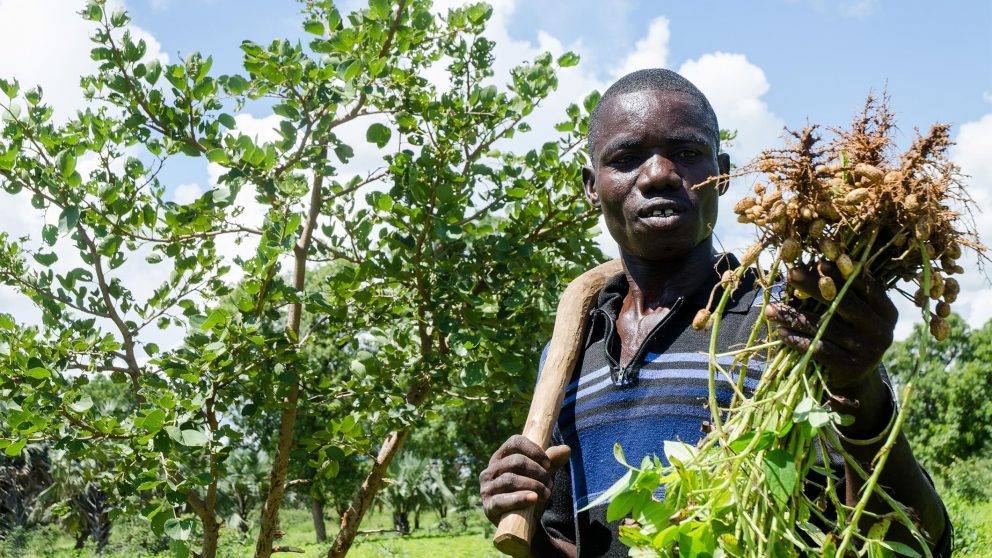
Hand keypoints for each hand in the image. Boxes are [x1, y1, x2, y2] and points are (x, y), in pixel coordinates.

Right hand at [479, 435, 570, 526]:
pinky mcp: (488, 507)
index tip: (548, 464)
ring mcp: (486, 489)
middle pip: (515, 461)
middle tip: (550, 483)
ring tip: (547, 494)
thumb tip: (566, 449)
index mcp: (500, 457)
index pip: (515, 442)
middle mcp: (489, 471)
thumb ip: (552, 462)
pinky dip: (520, 498)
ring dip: (534, 485)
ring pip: (510, 479)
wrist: (524, 524)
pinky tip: (533, 498)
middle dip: (537, 471)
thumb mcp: (542, 476)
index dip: (534, 450)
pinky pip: (502, 500)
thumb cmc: (530, 494)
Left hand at [764, 260, 897, 396]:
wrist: (856, 378)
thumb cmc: (849, 334)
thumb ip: (842, 293)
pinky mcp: (851, 367)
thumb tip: (814, 264)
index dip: (842, 273)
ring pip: (826, 327)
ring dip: (795, 316)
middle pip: (845, 302)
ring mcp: (868, 351)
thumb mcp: (852, 314)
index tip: (818, 262)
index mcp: (886, 311)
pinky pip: (819, 349)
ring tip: (770, 309)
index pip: (866, 286)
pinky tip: (781, 332)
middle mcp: (881, 330)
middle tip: (790, 273)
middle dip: (814, 286)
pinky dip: (798, 339)